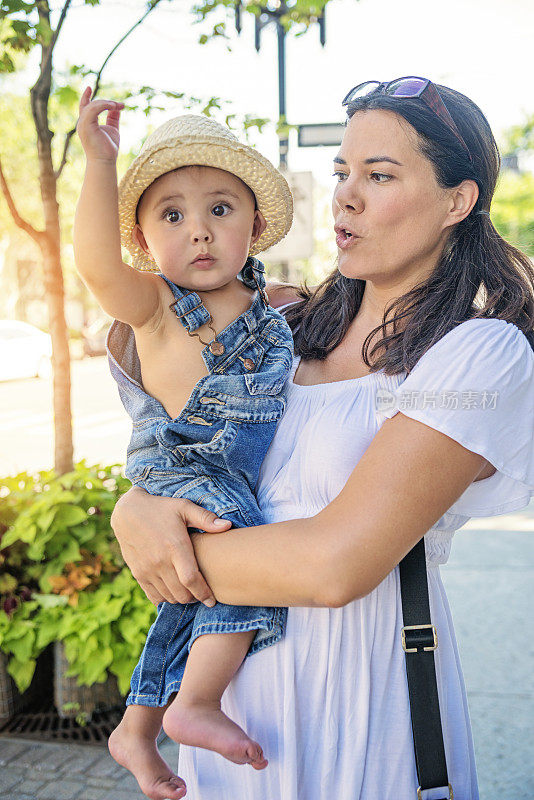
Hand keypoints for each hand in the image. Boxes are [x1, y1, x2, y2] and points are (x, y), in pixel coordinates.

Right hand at [76, 86, 124, 162]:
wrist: (104, 162)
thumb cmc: (108, 149)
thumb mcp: (113, 129)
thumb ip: (113, 118)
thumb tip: (117, 108)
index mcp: (87, 123)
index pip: (84, 106)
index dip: (86, 96)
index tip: (89, 87)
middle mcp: (82, 123)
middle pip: (90, 105)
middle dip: (106, 102)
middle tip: (120, 105)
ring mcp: (83, 124)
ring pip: (92, 106)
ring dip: (106, 104)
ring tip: (118, 106)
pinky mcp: (86, 125)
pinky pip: (93, 109)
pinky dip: (103, 105)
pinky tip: (113, 107)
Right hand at [110, 487, 231, 605]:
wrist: (128, 512)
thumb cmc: (161, 508)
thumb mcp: (184, 507)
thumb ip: (206, 519)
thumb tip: (228, 526)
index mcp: (175, 546)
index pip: (191, 579)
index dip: (203, 593)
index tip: (212, 600)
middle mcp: (160, 561)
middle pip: (182, 593)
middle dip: (195, 598)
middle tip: (203, 595)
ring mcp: (147, 569)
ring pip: (169, 597)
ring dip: (181, 599)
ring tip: (190, 592)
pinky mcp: (138, 573)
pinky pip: (154, 596)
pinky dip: (165, 598)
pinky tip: (173, 592)